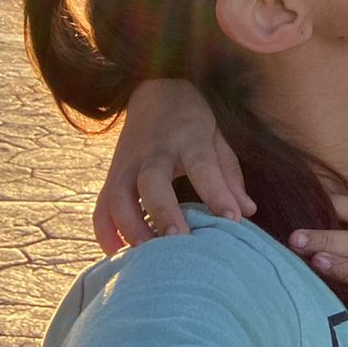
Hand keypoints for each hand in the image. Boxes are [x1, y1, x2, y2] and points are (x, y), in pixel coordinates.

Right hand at [91, 79, 253, 253]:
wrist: (155, 89)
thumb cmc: (192, 120)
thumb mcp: (217, 137)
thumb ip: (230, 175)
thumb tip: (246, 212)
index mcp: (188, 139)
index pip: (203, 166)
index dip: (217, 193)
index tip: (232, 220)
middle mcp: (154, 152)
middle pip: (152, 182)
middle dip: (162, 211)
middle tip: (176, 240)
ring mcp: (127, 164)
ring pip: (118, 197)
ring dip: (130, 228)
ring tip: (147, 257)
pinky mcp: (111, 176)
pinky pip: (100, 207)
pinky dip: (105, 232)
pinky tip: (118, 253)